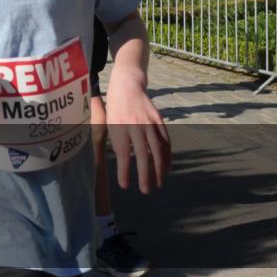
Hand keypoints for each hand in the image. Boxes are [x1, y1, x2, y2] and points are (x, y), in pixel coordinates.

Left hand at [106, 70, 170, 193]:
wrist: (127, 85)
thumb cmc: (115, 108)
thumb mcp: (109, 123)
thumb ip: (117, 142)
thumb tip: (126, 162)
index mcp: (120, 126)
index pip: (124, 154)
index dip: (124, 171)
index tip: (124, 186)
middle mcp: (136, 125)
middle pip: (144, 155)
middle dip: (145, 175)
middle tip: (146, 191)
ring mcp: (150, 122)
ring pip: (158, 150)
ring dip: (159, 169)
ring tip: (158, 183)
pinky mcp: (159, 120)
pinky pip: (165, 141)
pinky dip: (167, 156)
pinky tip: (166, 167)